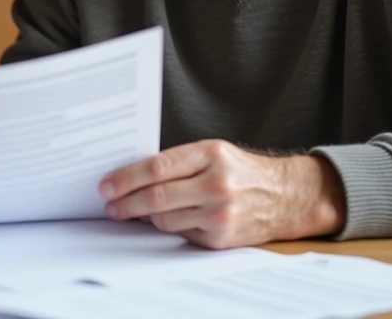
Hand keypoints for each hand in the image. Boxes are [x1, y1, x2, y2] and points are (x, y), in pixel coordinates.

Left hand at [99, 140, 344, 248]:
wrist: (285, 196)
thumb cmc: (241, 170)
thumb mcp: (213, 152)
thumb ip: (177, 162)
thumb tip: (132, 177)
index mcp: (211, 154)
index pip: (157, 167)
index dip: (126, 178)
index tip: (106, 184)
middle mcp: (216, 184)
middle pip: (157, 197)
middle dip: (125, 202)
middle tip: (109, 205)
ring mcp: (220, 213)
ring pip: (164, 219)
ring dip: (143, 217)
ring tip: (131, 211)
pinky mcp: (221, 238)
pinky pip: (181, 234)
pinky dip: (167, 227)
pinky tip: (161, 219)